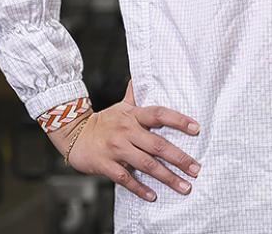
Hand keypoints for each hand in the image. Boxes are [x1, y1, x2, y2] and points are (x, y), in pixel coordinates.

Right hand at [49, 80, 201, 201]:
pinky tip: (153, 195)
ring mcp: (117, 149)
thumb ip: (135, 94)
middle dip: (180, 158)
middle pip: (158, 145)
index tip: (196, 128)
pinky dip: (140, 188)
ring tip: (184, 186)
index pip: (159, 114)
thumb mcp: (121, 106)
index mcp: (133, 116)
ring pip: (146, 164)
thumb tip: (142, 74)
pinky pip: (126, 179)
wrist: (75, 134)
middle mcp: (127, 131)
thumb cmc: (104, 122)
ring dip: (167, 177)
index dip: (178, 120)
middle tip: (196, 168)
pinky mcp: (106, 165)